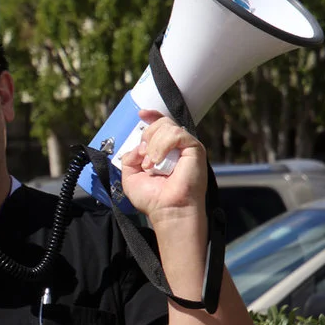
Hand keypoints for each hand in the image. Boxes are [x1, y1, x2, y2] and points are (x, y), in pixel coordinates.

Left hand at [119, 110, 206, 226]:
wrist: (167, 210)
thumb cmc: (152, 198)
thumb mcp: (130, 176)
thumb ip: (130, 157)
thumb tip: (138, 146)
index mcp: (162, 151)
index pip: (160, 125)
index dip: (152, 116)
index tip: (142, 114)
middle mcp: (176, 148)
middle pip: (161, 123)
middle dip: (147, 137)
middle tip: (145, 160)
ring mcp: (186, 147)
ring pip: (166, 126)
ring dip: (153, 145)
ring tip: (152, 165)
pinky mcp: (195, 149)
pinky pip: (176, 134)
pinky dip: (162, 145)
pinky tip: (158, 161)